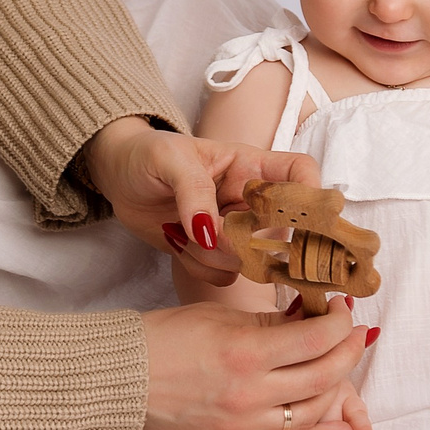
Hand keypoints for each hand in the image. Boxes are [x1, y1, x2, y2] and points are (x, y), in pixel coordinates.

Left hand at [77, 118, 320, 287]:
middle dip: (248, 243)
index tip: (294, 219)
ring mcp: (235, 229)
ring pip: (250, 261)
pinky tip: (175, 241)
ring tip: (181, 232)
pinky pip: (224, 274)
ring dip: (213, 255)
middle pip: (282, 232)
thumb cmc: (147, 155)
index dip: (310, 196)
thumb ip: (193, 191)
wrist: (119, 177)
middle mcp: (250, 200)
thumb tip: (212, 232)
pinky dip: (198, 267)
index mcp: (250, 166)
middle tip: (210, 234)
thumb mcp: (168, 159)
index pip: (301, 174)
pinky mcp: (215, 252)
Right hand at [141, 301, 373, 429]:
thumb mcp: (217, 317)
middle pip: (325, 375)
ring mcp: (246, 422)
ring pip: (316, 411)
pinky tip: (341, 421)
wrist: (119, 382)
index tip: (343, 307)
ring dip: (339, 386)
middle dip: (349, 350)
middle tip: (355, 332)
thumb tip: (310, 320)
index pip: (317, 338)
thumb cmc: (163, 339)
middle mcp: (251, 393)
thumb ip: (269, 322)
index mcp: (245, 352)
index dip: (340, 321)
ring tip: (342, 363)